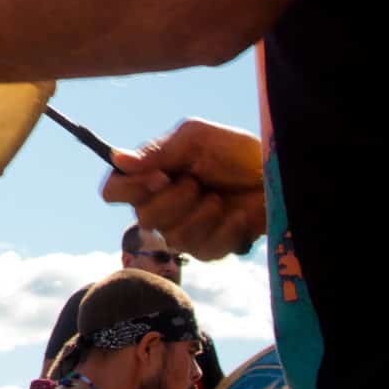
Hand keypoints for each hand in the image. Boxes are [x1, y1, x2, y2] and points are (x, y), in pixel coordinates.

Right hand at [101, 118, 266, 258]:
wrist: (274, 174)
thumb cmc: (235, 152)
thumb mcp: (196, 138)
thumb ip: (158, 150)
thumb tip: (119, 159)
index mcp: (150, 177)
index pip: (114, 190)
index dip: (129, 188)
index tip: (158, 177)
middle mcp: (160, 206)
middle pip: (143, 218)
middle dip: (174, 200)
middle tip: (197, 183)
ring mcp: (183, 231)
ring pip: (173, 237)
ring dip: (201, 214)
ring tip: (219, 198)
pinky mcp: (207, 249)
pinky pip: (203, 250)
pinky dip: (225, 229)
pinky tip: (238, 215)